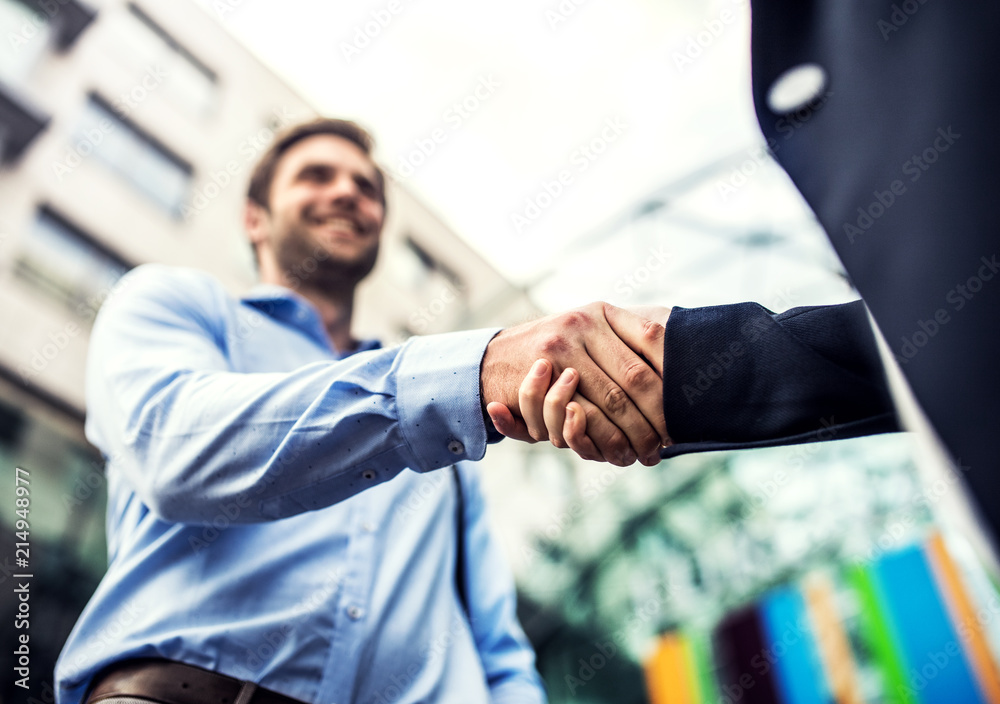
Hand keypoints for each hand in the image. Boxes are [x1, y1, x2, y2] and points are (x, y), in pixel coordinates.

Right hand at [481, 302, 666, 464]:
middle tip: (671, 440)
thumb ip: (625, 338)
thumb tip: (684, 353)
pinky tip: (618, 451)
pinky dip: (605, 437)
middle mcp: (582, 324)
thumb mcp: (587, 333)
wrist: (491, 361)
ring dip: (633, 433)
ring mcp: (560, 348)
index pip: (652, 340)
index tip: (687, 404)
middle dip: (656, 414)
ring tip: (648, 452)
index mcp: (602, 312)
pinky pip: (580, 414)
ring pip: (612, 400)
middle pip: (636, 376)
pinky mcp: (540, 376)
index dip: (672, 375)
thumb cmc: (551, 352)